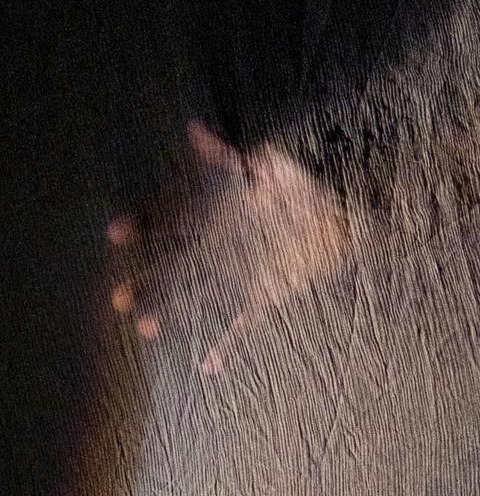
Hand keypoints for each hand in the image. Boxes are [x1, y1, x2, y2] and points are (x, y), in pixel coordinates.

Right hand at [108, 120, 358, 375]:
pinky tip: (209, 365)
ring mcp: (240, 274)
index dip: (142, 224)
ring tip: (146, 329)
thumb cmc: (308, 191)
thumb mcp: (273, 168)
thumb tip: (194, 130)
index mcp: (218, 215)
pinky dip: (226, 345)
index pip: (170, 219)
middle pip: (173, 266)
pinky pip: (242, 323)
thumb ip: (233, 157)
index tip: (116, 234)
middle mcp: (222, 247)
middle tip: (119, 300)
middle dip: (144, 282)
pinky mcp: (265, 296)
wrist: (348, 224)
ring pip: (196, 296)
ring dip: (170, 312)